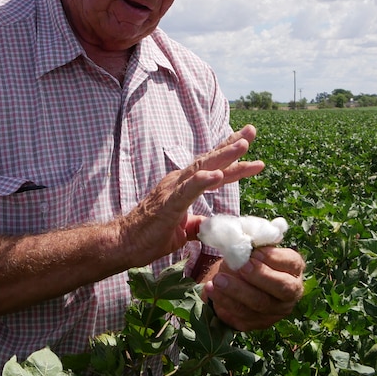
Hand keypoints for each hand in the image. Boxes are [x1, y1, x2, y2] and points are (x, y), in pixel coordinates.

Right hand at [118, 125, 264, 264]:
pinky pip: (187, 190)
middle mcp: (179, 181)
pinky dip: (203, 181)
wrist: (123, 244)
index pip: (213, 169)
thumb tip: (213, 228)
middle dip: (232, 145)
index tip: (253, 154)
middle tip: (252, 131)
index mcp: (184, 186)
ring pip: (202, 168)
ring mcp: (173, 189)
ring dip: (223, 156)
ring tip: (243, 145)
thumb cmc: (149, 236)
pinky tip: (217, 175)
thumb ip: (198, 225)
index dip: (233, 161)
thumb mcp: (183, 231)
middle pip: (210, 160)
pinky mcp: (168, 203)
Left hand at [203, 246, 304, 330]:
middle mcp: (290, 292)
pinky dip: (224, 302)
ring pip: (259, 304)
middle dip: (260, 276)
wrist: (237, 281)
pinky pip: (241, 316)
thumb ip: (252, 244)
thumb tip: (241, 241)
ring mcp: (275, 311)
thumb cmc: (249, 258)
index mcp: (293, 269)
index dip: (274, 258)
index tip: (255, 252)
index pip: (291, 263)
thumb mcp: (253, 248)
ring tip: (218, 280)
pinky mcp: (257, 323)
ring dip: (236, 291)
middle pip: (282, 288)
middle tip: (241, 267)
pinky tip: (211, 291)